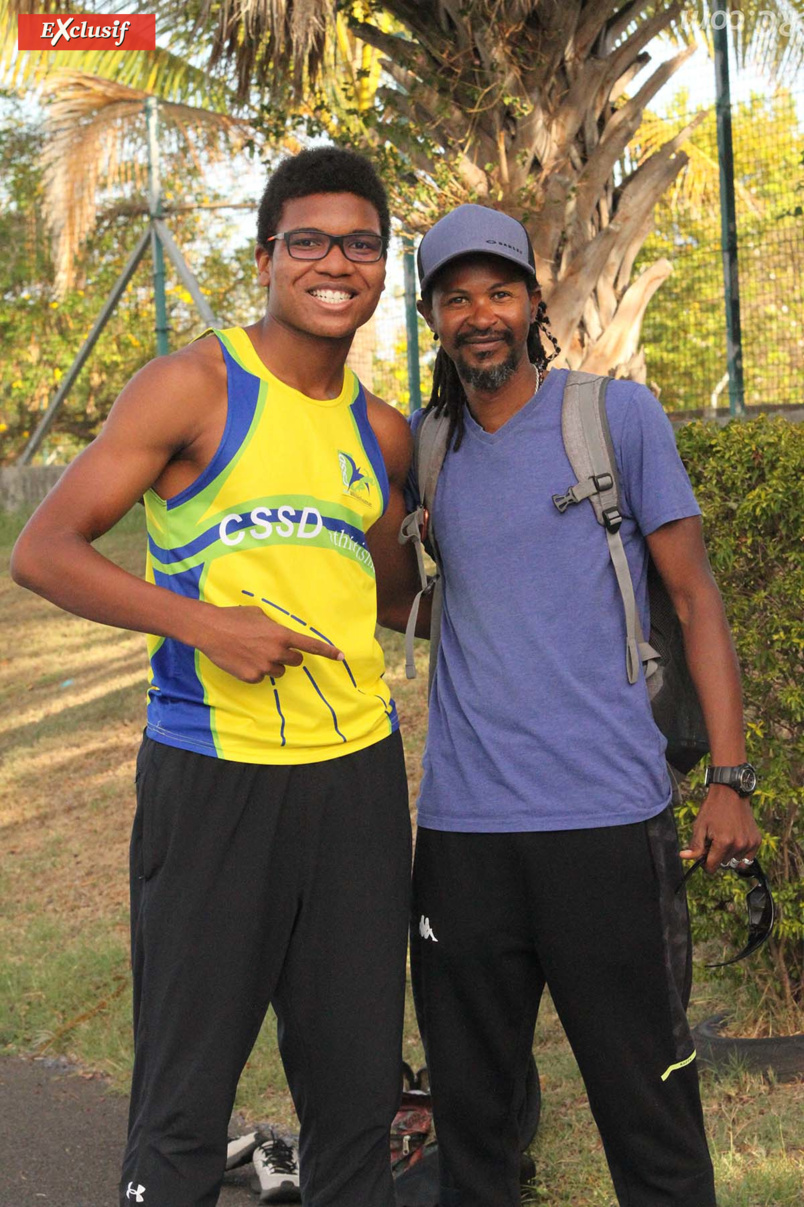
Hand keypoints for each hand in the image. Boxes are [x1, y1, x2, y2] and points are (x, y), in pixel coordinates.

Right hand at [195, 604, 343, 682]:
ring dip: (272, 663)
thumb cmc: (235, 618)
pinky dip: (255, 670)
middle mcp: (277, 652)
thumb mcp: (259, 616)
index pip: (311, 645)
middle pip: (295, 661)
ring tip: (253, 652)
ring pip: (279, 671)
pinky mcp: (252, 677)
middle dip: (288, 655)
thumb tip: (279, 634)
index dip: (328, 651)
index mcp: (281, 635)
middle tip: (270, 647)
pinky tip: (243, 659)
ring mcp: (264, 666)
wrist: (211, 630)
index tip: (341, 657)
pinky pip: (262, 677)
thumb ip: (275, 627)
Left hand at [679, 784, 761, 873]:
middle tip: (713, 842)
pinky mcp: (756, 841)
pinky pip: (747, 860)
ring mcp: (749, 844)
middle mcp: (739, 845)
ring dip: (728, 857)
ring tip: (724, 841)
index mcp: (723, 842)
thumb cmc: (712, 809)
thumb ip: (695, 845)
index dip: (705, 864)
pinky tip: (734, 843)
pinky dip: (740, 855)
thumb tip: (684, 857)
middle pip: (723, 865)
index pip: (712, 867)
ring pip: (735, 863)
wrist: (731, 794)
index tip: (703, 855)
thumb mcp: (700, 826)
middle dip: (716, 858)